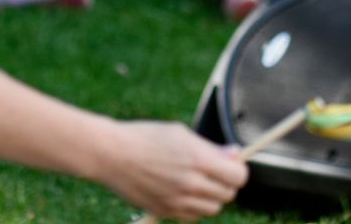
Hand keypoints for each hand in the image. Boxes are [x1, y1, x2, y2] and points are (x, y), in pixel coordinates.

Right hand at [98, 120, 247, 220]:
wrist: (112, 154)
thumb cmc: (147, 137)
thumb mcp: (182, 134)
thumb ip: (211, 148)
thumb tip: (235, 154)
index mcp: (198, 159)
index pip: (237, 176)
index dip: (238, 171)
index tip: (232, 164)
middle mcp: (190, 183)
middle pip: (227, 195)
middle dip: (226, 184)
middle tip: (216, 173)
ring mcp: (176, 200)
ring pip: (212, 209)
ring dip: (212, 198)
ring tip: (200, 183)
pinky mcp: (163, 211)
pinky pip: (191, 216)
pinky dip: (194, 207)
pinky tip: (185, 193)